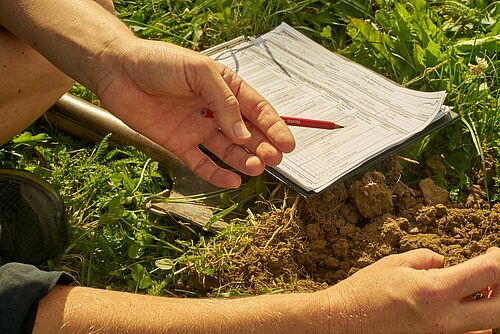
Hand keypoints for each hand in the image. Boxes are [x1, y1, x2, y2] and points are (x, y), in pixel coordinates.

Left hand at [95, 38, 294, 187]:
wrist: (117, 71)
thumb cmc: (158, 62)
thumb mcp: (199, 72)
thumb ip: (224, 102)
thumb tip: (243, 134)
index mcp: (225, 88)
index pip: (256, 110)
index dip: (274, 127)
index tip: (288, 144)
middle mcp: (215, 110)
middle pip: (246, 133)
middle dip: (263, 146)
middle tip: (274, 159)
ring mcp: (198, 128)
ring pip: (228, 150)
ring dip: (244, 160)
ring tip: (256, 167)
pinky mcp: (179, 143)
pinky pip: (201, 162)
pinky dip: (216, 173)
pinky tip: (232, 180)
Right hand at [319, 248, 499, 332]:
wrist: (342, 322)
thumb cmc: (364, 291)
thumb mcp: (395, 264)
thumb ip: (426, 260)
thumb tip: (443, 263)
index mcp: (435, 290)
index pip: (489, 272)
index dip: (498, 258)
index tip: (494, 251)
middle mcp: (445, 319)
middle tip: (494, 276)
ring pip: (489, 328)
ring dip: (489, 307)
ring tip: (474, 292)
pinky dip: (471, 324)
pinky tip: (455, 310)